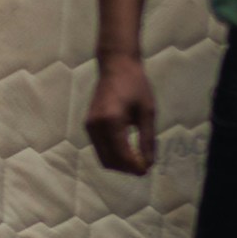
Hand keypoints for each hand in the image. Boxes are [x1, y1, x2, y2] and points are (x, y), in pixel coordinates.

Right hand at [83, 55, 159, 179]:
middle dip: (126, 168)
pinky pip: (99, 148)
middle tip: (143, 168)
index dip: (134, 166)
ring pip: (102, 157)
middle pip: (109, 160)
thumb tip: (148, 163)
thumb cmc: (136, 85)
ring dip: (119, 164)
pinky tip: (127, 151)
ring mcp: (89, 126)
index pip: (121, 154)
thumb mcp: (147, 112)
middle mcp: (96, 125)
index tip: (147, 170)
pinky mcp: (88, 125)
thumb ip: (147, 139)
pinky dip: (112, 155)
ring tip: (137, 160)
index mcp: (111, 120)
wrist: (116, 66)